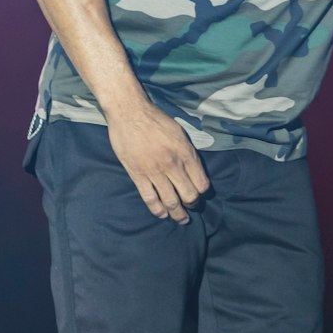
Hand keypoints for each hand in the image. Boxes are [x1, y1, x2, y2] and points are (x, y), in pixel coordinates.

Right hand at [105, 102, 210, 223]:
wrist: (130, 113)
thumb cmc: (155, 119)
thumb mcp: (179, 131)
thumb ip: (187, 151)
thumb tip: (194, 169)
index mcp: (185, 152)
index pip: (201, 182)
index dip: (203, 191)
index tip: (200, 193)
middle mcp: (172, 164)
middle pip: (189, 195)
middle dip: (193, 205)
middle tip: (191, 208)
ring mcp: (155, 172)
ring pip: (171, 201)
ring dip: (177, 214)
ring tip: (181, 219)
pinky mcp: (138, 175)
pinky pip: (150, 199)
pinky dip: (157, 210)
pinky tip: (161, 214)